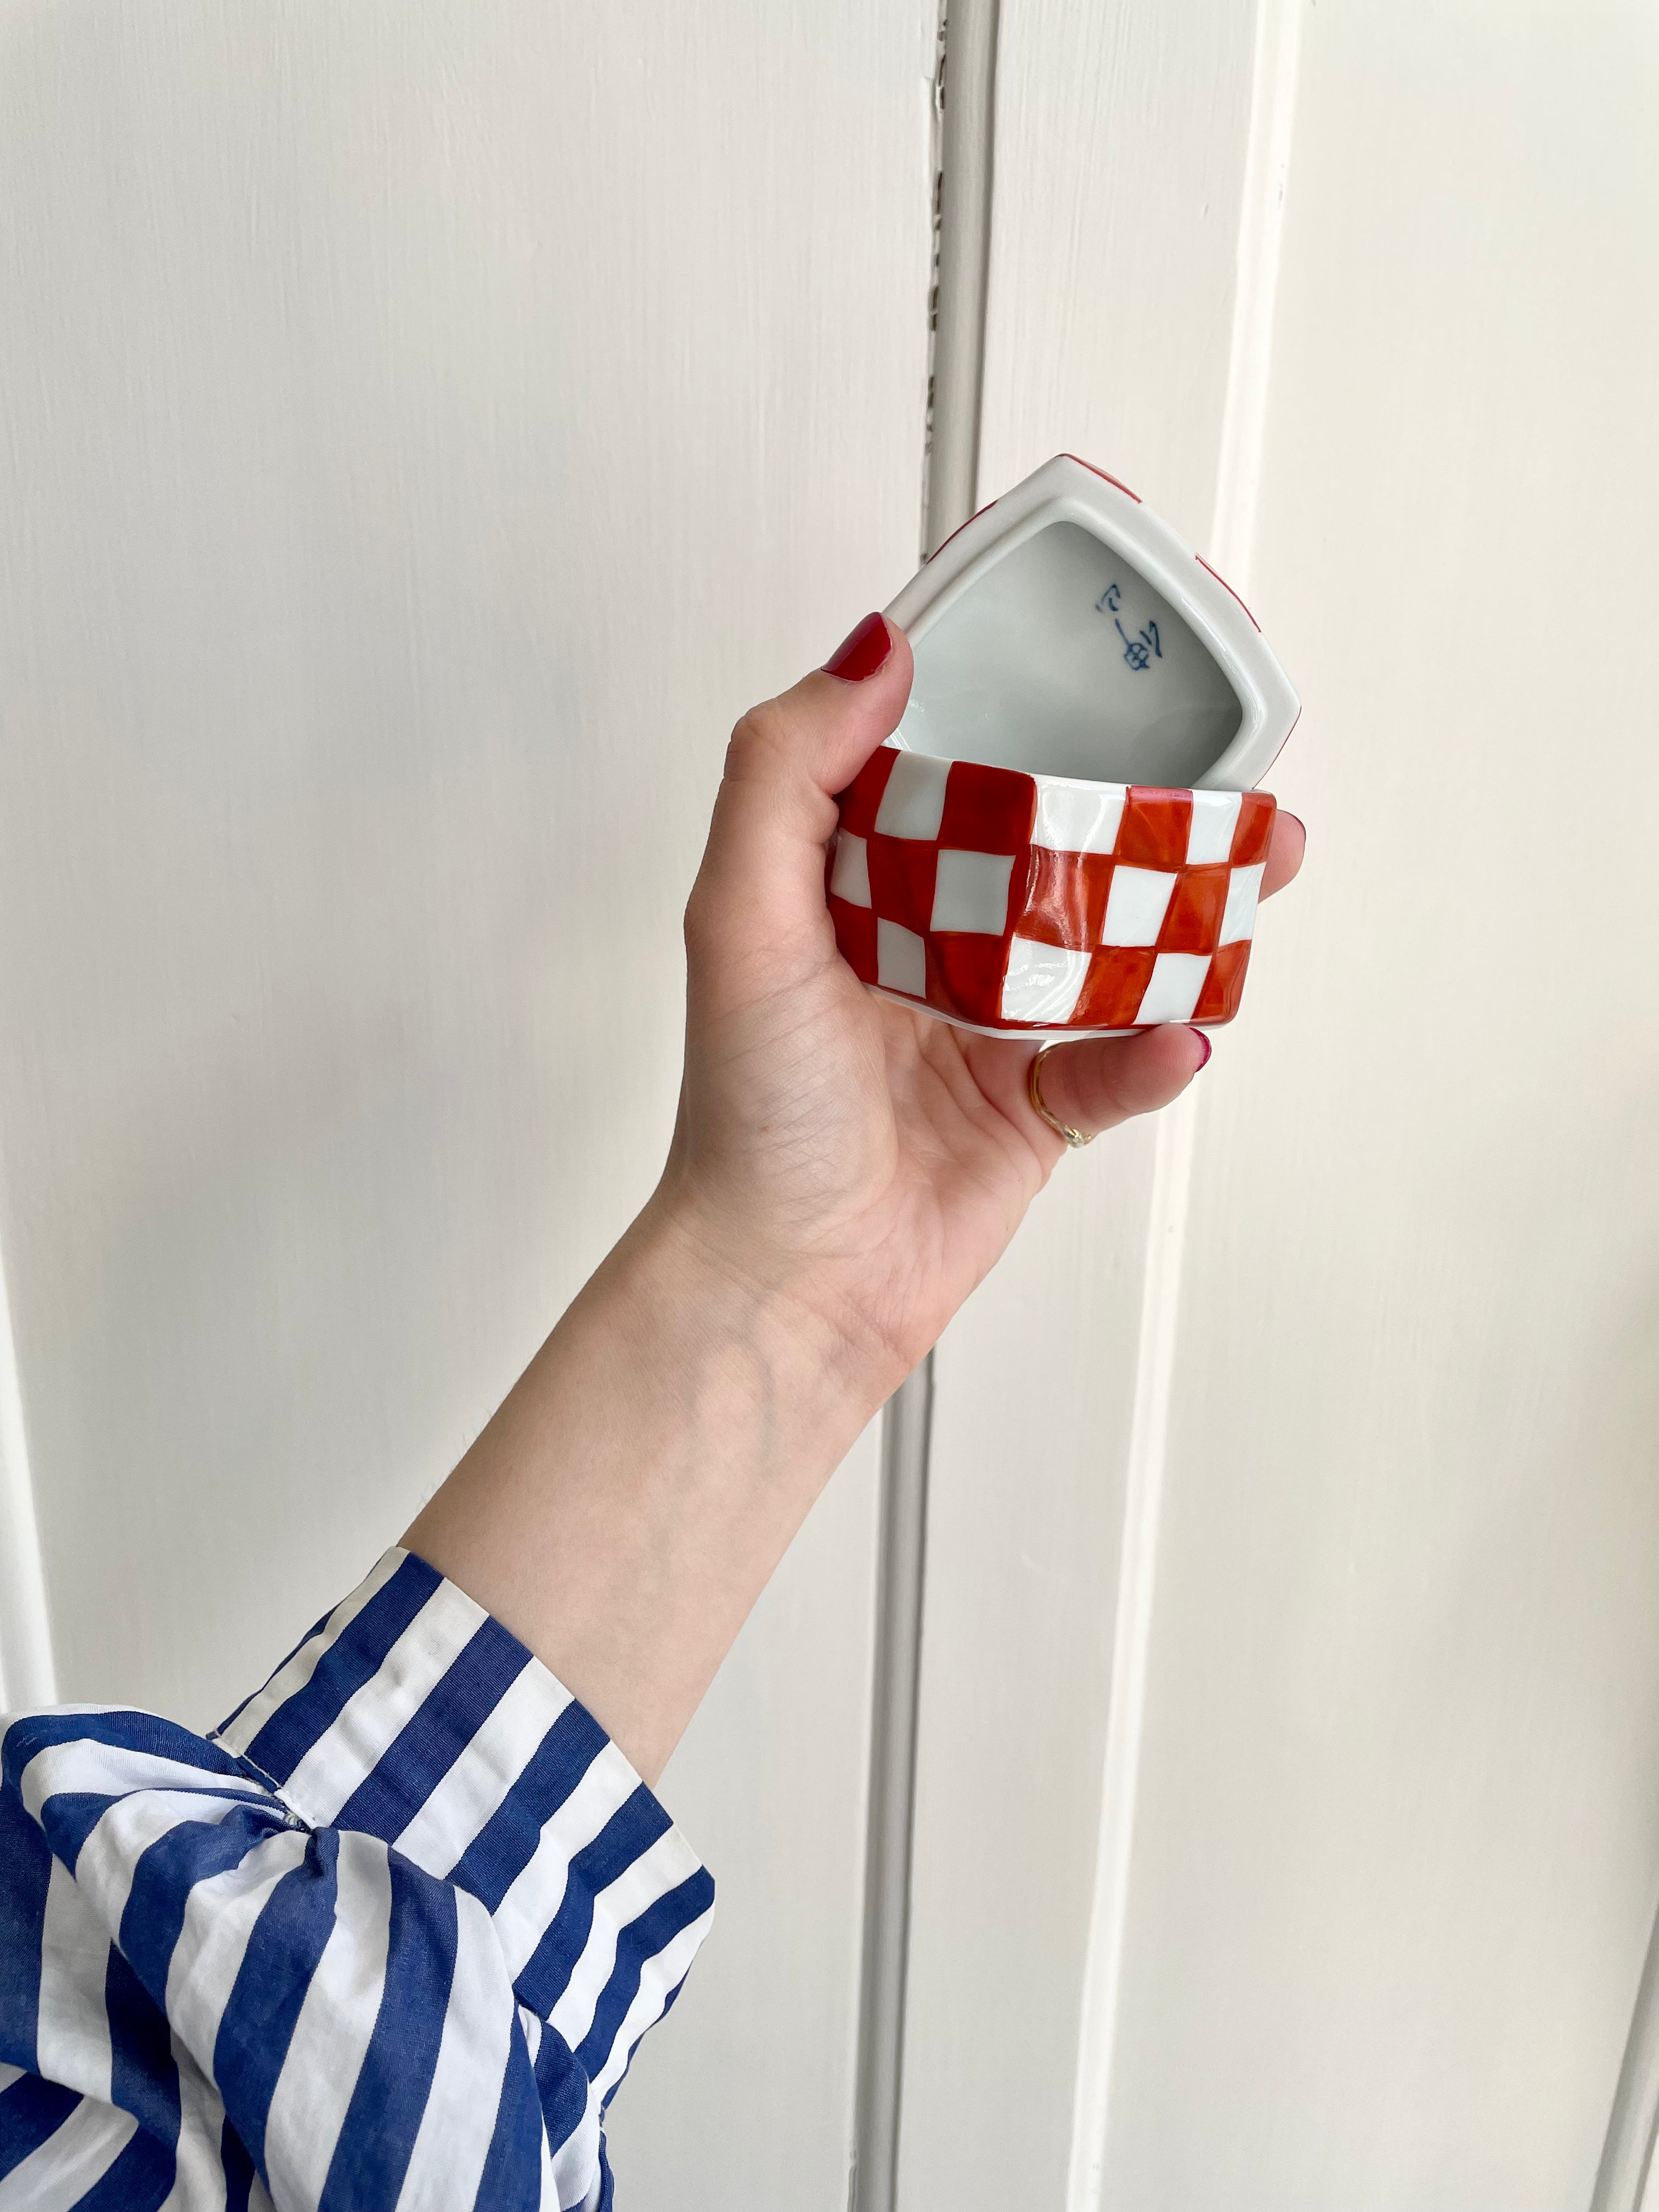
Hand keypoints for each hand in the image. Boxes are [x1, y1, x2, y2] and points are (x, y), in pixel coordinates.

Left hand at [408, 613, 1302, 1778]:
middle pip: (1056, 848)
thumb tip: (870, 653)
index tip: (1091, 658)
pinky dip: (1158, 1047)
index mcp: (854, 886)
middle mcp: (927, 946)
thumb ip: (786, 774)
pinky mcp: (1034, 1111)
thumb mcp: (739, 915)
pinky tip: (1180, 1029)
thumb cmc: (746, 1113)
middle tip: (1219, 766)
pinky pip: (1121, 1062)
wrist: (784, 1282)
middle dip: (1141, 804)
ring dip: (1191, 909)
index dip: (1016, 707)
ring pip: (1112, 947)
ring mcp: (987, 1029)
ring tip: (1260, 865)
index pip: (947, 767)